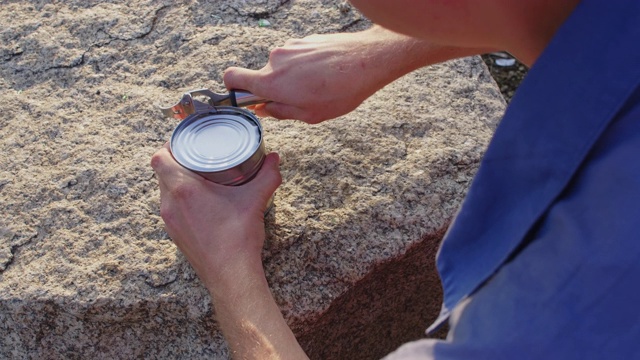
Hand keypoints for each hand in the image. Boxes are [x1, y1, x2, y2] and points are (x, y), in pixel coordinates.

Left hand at [150, 142, 281, 288]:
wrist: (231, 276)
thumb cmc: (237, 238)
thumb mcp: (255, 200)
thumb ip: (267, 176)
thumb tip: (274, 159)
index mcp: (184, 190)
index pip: (160, 158)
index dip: (169, 145)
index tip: (185, 142)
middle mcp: (171, 204)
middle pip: (161, 173)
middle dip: (176, 161)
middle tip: (197, 155)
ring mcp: (170, 221)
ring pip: (165, 191)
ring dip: (177, 181)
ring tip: (200, 176)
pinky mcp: (176, 234)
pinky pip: (171, 208)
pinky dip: (181, 199)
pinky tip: (201, 201)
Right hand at [224, 26, 445, 123]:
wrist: (367, 61)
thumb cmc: (341, 91)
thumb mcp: (309, 115)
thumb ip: (281, 112)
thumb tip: (265, 108)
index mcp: (272, 82)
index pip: (232, 77)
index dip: (233, 88)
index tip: (245, 96)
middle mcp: (275, 61)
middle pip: (263, 75)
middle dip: (276, 88)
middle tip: (299, 99)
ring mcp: (290, 47)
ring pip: (282, 67)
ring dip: (293, 78)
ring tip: (319, 87)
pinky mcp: (304, 40)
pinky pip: (296, 57)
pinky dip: (305, 67)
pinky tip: (326, 74)